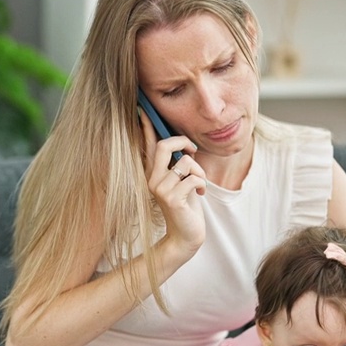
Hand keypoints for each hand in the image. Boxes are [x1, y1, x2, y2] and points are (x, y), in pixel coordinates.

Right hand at [139, 108, 205, 257]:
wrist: (186, 235)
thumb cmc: (186, 206)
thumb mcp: (180, 182)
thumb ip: (178, 164)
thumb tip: (186, 146)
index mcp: (152, 172)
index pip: (149, 144)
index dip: (146, 126)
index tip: (143, 109)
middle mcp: (152, 179)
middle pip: (166, 145)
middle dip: (185, 142)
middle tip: (194, 151)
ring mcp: (160, 189)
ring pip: (186, 163)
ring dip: (200, 171)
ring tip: (199, 184)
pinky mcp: (172, 199)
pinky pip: (195, 178)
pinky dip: (202, 184)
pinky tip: (199, 195)